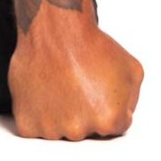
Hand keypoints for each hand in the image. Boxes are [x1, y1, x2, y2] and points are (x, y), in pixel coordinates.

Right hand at [8, 5, 143, 140]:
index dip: (112, 104)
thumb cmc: (92, 46)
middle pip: (88, 130)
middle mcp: (79, 131)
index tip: (102, 88)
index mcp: (109, 119)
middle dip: (87, 110)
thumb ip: (132, 99)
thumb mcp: (133, 69)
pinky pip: (37, 126)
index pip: (117, 125)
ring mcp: (51, 130)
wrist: (57, 30)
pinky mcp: (27, 124)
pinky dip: (40, 112)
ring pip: (61, 129)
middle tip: (81, 84)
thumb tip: (123, 114)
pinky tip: (46, 90)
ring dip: (62, 113)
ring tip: (62, 84)